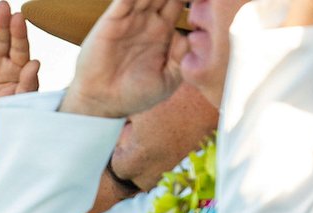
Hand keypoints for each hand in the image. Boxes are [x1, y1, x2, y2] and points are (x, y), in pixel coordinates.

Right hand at [0, 2, 39, 147]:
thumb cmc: (2, 119)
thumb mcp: (17, 106)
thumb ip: (27, 85)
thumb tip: (35, 63)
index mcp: (17, 69)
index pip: (20, 48)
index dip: (20, 33)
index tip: (19, 18)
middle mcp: (0, 63)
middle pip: (2, 39)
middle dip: (3, 23)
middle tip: (3, 6)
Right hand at [61, 0, 185, 117]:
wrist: (104, 103)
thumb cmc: (136, 94)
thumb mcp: (168, 80)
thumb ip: (183, 57)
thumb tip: (194, 35)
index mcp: (165, 32)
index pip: (181, 2)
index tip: (209, 0)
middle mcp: (149, 20)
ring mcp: (130, 18)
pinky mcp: (112, 20)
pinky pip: (124, 0)